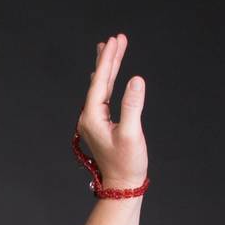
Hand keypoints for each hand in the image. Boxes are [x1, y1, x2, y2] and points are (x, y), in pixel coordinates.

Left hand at [76, 32, 148, 190]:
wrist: (122, 186)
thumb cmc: (127, 163)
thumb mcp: (131, 134)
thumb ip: (132, 106)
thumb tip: (136, 80)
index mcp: (92, 119)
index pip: (99, 82)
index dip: (108, 60)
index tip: (114, 41)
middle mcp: (89, 118)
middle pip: (98, 82)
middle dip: (107, 59)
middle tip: (116, 38)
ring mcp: (94, 122)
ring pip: (100, 88)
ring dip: (107, 68)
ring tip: (110, 48)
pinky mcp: (100, 126)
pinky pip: (102, 97)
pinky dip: (107, 81)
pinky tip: (107, 75)